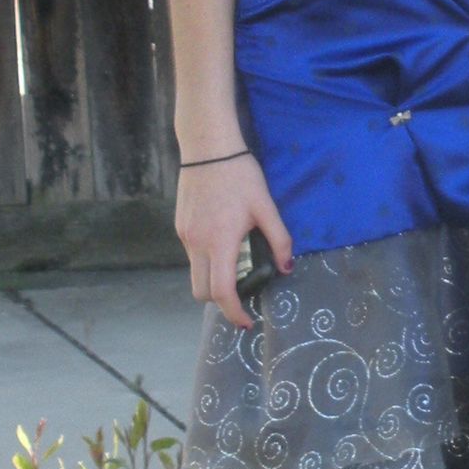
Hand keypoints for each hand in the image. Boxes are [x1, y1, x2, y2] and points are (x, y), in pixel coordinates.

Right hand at [175, 153, 293, 328]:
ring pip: (195, 274)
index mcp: (220, 242)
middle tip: (241, 294)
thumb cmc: (240, 175)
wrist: (208, 148)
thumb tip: (287, 267)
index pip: (222, 291)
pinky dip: (206, 259)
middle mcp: (197, 243)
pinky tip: (222, 240)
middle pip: (202, 292)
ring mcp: (185, 235)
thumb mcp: (266, 206)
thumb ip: (279, 239)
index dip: (234, 312)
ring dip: (213, 278)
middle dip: (220, 301)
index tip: (246, 320)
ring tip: (235, 262)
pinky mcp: (180, 226)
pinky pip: (192, 254)